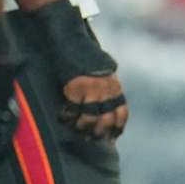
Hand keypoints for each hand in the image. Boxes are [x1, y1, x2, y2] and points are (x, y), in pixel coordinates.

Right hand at [11, 0, 123, 140]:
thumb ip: (109, 89)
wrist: (72, 44)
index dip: (117, 128)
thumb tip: (110, 106)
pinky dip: (67, 118)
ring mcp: (90, 92)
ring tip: (77, 131)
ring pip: (89, 120)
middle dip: (99, 133)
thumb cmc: (88, 59)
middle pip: (106, 121)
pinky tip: (63, 119)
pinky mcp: (74, 90)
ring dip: (82, 128)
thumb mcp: (106, 73)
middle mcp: (106, 92)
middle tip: (91, 139)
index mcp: (115, 88)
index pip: (122, 113)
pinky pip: (71, 111)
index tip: (113, 137)